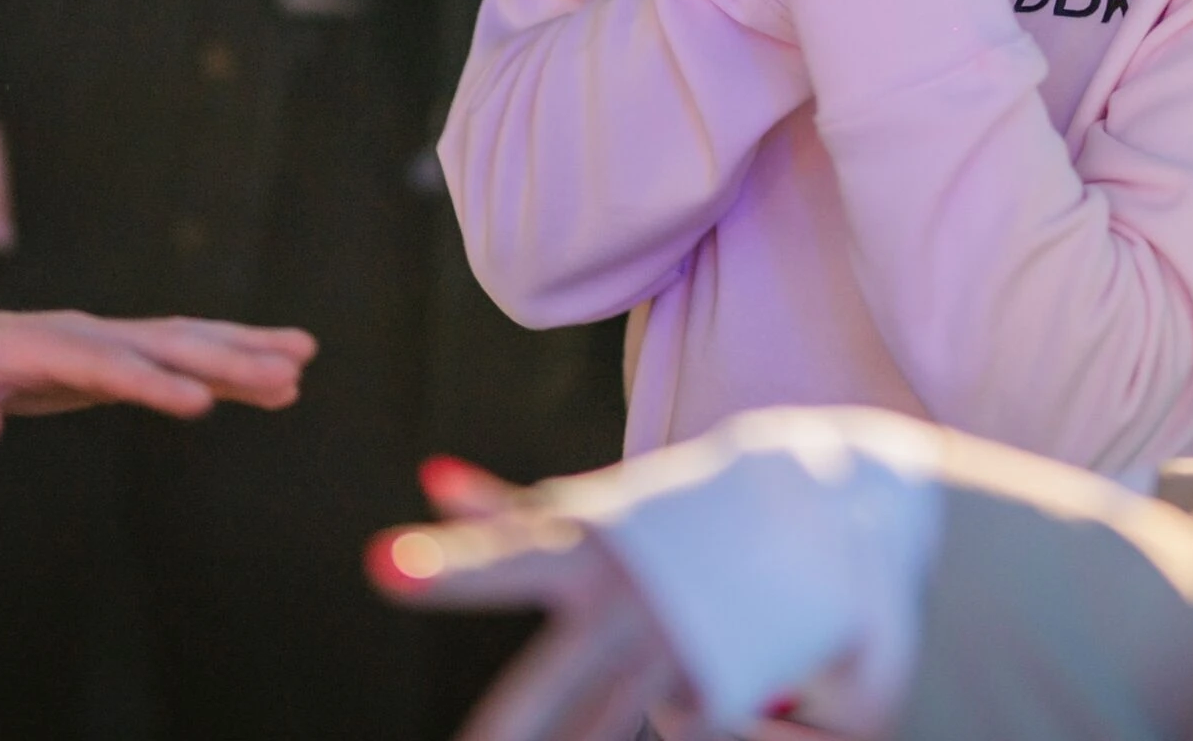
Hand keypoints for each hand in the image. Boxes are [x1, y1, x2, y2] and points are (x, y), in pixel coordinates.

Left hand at [0, 293, 314, 451]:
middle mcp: (77, 332)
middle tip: (290, 367)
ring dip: (241, 347)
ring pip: (180, 337)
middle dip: (226, 355)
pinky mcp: (110, 353)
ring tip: (303, 358)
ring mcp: (98, 337)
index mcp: (31, 346)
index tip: (201, 402)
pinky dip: (225, 356)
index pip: (100, 364)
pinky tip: (272, 372)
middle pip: (160, 340)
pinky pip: (176, 349)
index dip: (149, 382)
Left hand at [371, 474, 705, 740]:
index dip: (447, 566)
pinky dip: (648, 724)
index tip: (384, 565)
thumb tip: (429, 477)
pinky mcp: (721, 684)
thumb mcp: (592, 513)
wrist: (807, 512)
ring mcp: (675, 647)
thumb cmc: (668, 517)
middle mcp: (626, 601)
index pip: (502, 558)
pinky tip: (634, 715)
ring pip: (607, 726)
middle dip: (511, 724)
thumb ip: (505, 514)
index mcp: (587, 547)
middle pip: (555, 678)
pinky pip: (676, 725)